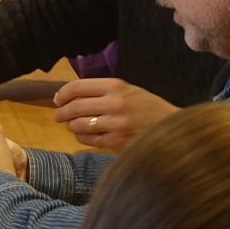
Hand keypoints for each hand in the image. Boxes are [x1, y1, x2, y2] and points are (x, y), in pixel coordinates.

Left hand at [52, 77, 179, 151]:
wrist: (171, 129)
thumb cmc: (148, 108)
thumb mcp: (129, 91)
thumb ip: (103, 91)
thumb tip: (70, 95)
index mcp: (116, 86)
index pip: (78, 86)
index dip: (63, 94)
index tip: (58, 99)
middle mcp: (114, 103)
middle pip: (75, 107)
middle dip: (62, 112)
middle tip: (59, 116)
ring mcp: (115, 124)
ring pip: (78, 125)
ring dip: (71, 126)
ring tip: (72, 125)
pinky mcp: (115, 142)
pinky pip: (88, 139)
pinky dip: (81, 137)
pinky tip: (84, 134)